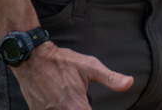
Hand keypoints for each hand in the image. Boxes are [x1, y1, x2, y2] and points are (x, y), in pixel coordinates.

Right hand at [13, 41, 132, 109]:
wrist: (31, 57)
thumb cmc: (61, 61)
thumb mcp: (89, 66)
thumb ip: (110, 78)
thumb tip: (129, 83)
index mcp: (76, 105)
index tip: (90, 105)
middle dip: (80, 109)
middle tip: (81, 100)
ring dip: (68, 108)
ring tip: (70, 99)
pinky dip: (55, 109)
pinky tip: (59, 100)